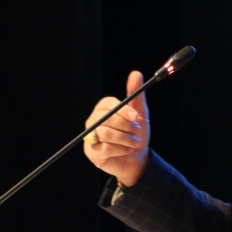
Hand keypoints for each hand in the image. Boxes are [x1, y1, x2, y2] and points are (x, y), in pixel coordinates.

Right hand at [83, 71, 150, 186]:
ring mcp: (90, 136)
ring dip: (125, 139)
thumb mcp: (140, 114)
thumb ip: (136, 94)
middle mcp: (94, 120)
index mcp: (104, 108)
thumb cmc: (136, 134)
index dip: (122, 109)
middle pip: (106, 118)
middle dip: (126, 126)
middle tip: (138, 131)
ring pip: (105, 133)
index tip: (135, 115)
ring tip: (134, 142)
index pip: (107, 104)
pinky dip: (120, 149)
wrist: (137, 158)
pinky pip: (105, 148)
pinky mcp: (91, 152)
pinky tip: (126, 150)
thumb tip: (136, 73)